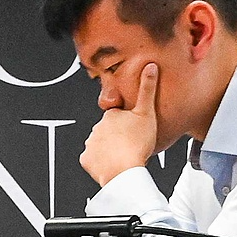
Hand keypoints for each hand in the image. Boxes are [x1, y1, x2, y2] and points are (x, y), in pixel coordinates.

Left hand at [80, 62, 159, 186]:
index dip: (127, 124)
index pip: (117, 115)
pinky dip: (100, 163)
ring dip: (109, 149)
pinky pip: (93, 160)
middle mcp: (97, 127)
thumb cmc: (137, 144)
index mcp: (111, 115)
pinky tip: (112, 165)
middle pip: (108, 130)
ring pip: (100, 145)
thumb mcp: (147, 113)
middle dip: (117, 136)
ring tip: (123, 157)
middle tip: (131, 145)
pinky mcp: (86, 159)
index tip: (134, 132)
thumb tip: (150, 66)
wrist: (124, 170)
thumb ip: (148, 89)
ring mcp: (90, 143)